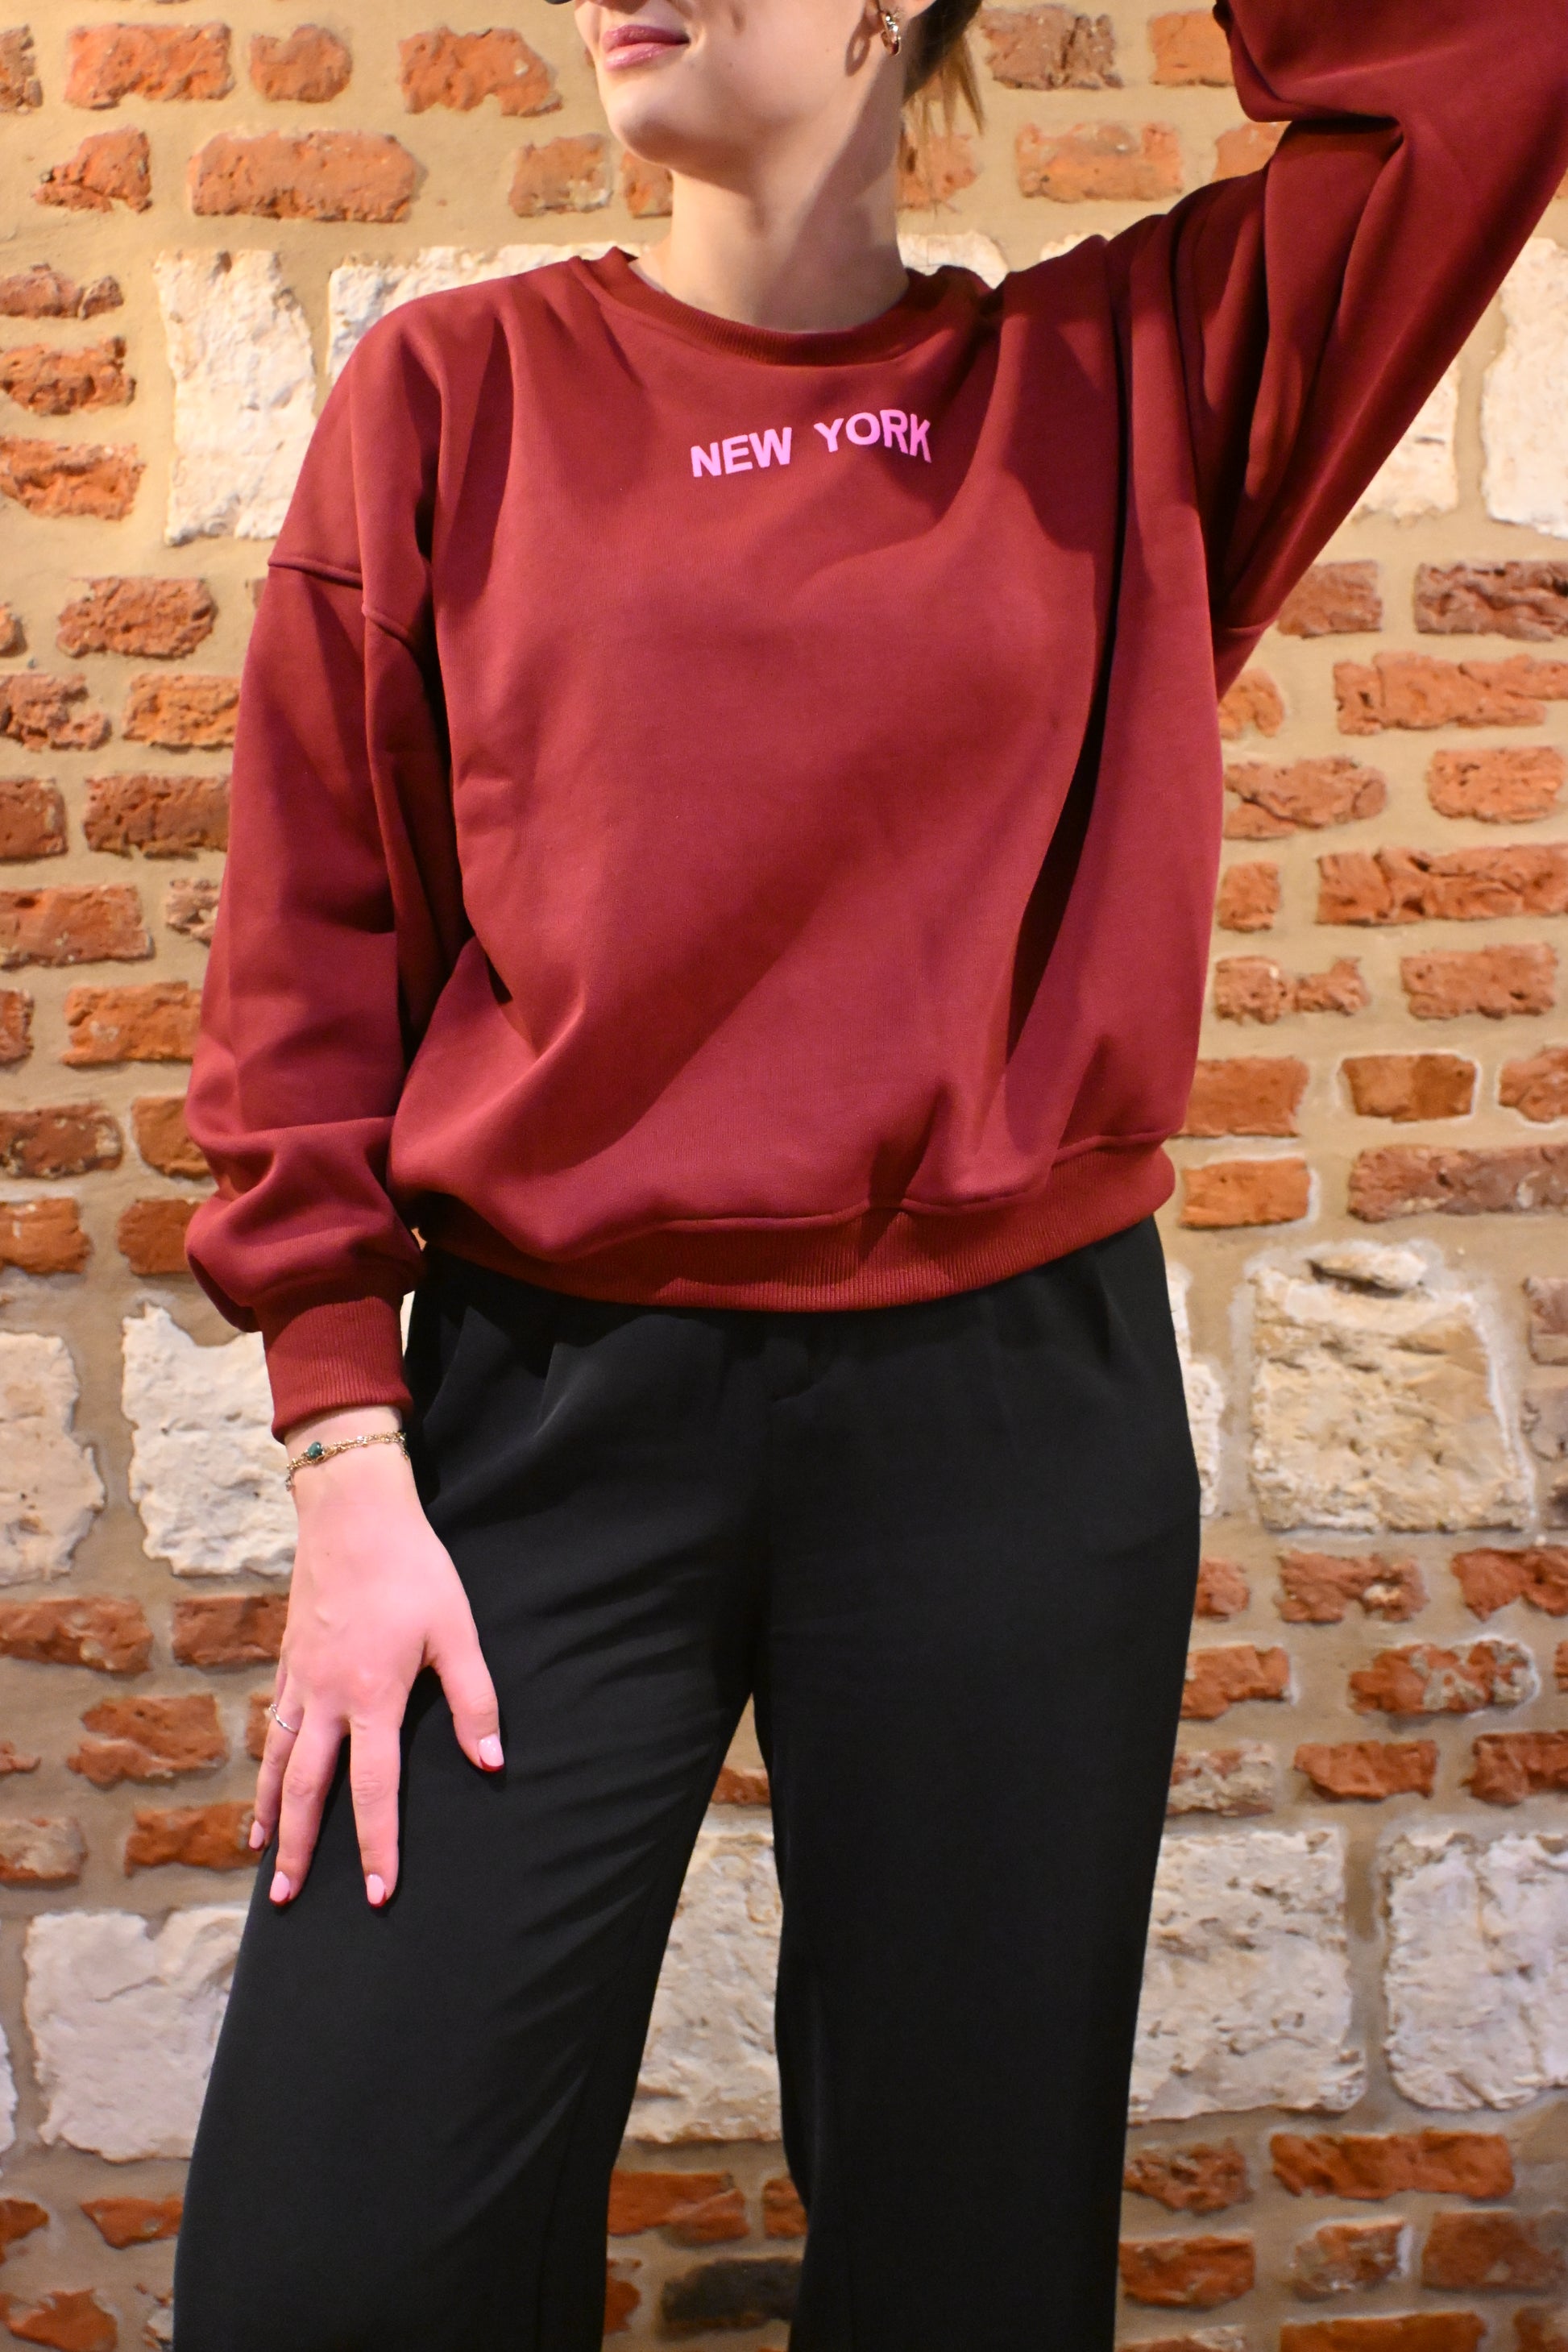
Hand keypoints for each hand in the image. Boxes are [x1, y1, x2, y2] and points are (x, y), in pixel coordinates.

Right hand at [253, 1406, 502, 1906]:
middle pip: (307, 1790)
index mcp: (373, 1698)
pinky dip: (267, 1762)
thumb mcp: (458, 1631)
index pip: (373, 1790)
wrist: (352, 1513)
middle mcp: (327, 1698)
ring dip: (271, 1812)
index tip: (378, 1893)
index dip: (377, 1845)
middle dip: (298, 1850)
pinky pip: (274, 1724)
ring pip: (279, 1760)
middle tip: (286, 1901)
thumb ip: (475, 1700)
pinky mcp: (289, 1657)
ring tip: (263, 1856)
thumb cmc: (414, 1569)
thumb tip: (492, 1763)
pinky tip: (268, 1779)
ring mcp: (301, 1678)